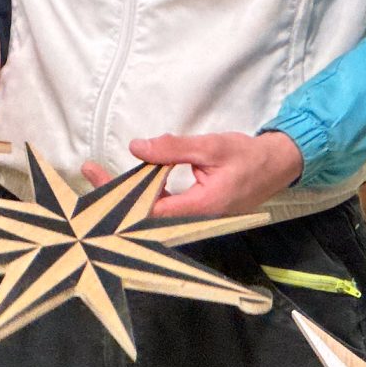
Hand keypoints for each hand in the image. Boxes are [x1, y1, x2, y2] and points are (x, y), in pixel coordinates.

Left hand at [80, 130, 304, 219]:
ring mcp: (192, 218)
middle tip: (89, 170)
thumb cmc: (248, 157)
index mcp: (199, 208)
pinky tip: (127, 180)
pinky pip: (161, 207)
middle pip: (143, 215)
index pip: (148, 209)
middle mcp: (193, 220)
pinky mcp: (192, 212)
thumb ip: (174, 148)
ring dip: (125, 195)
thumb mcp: (211, 146)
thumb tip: (138, 147)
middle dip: (114, 195)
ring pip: (150, 212)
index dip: (120, 197)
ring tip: (99, 174)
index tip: (98, 176)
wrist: (276, 166)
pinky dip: (142, 193)